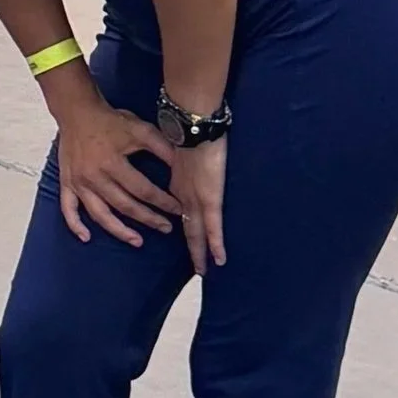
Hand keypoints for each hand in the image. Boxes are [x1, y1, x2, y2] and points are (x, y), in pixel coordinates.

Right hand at [52, 89, 178, 248]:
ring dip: (119, 230)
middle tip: (166, 228)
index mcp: (112, 163)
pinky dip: (75, 225)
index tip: (178, 210)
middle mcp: (94, 177)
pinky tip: (86, 237)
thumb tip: (184, 166)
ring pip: (99, 214)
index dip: (162, 202)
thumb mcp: (139, 129)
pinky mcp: (67, 183)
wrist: (77, 111)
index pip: (143, 190)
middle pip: (124, 205)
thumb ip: (162, 147)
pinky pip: (68, 209)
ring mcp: (78, 182)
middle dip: (148, 219)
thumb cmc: (110, 120)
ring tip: (137, 241)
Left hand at [168, 134, 226, 270]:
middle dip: (193, 249)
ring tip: (203, 271)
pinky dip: (216, 244)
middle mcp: (185, 195)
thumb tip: (192, 160)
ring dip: (201, 252)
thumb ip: (188, 160)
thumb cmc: (192, 131)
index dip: (185, 227)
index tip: (188, 242)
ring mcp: (197, 198)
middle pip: (188, 228)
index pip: (182, 212)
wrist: (193, 126)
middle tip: (197, 268)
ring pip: (198, 232)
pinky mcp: (210, 198)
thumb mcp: (186, 150)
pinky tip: (219, 259)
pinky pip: (213, 226)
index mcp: (179, 184)